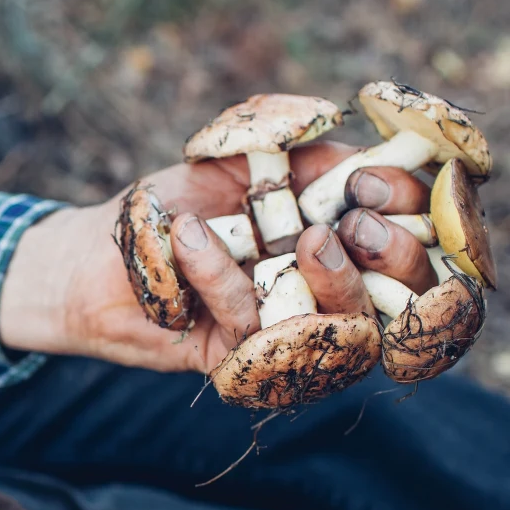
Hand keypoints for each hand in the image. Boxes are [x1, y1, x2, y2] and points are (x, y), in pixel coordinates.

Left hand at [0, 143, 436, 373]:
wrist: (95, 255)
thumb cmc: (170, 207)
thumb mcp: (241, 161)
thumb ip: (304, 154)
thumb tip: (368, 150)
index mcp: (335, 237)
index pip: (410, 231)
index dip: (414, 208)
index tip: (375, 179)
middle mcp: (322, 290)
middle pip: (405, 295)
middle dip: (400, 258)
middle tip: (360, 226)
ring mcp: (283, 330)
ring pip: (344, 325)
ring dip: (338, 280)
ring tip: (311, 237)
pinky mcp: (236, 359)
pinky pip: (251, 324)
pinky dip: (221, 274)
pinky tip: (189, 235)